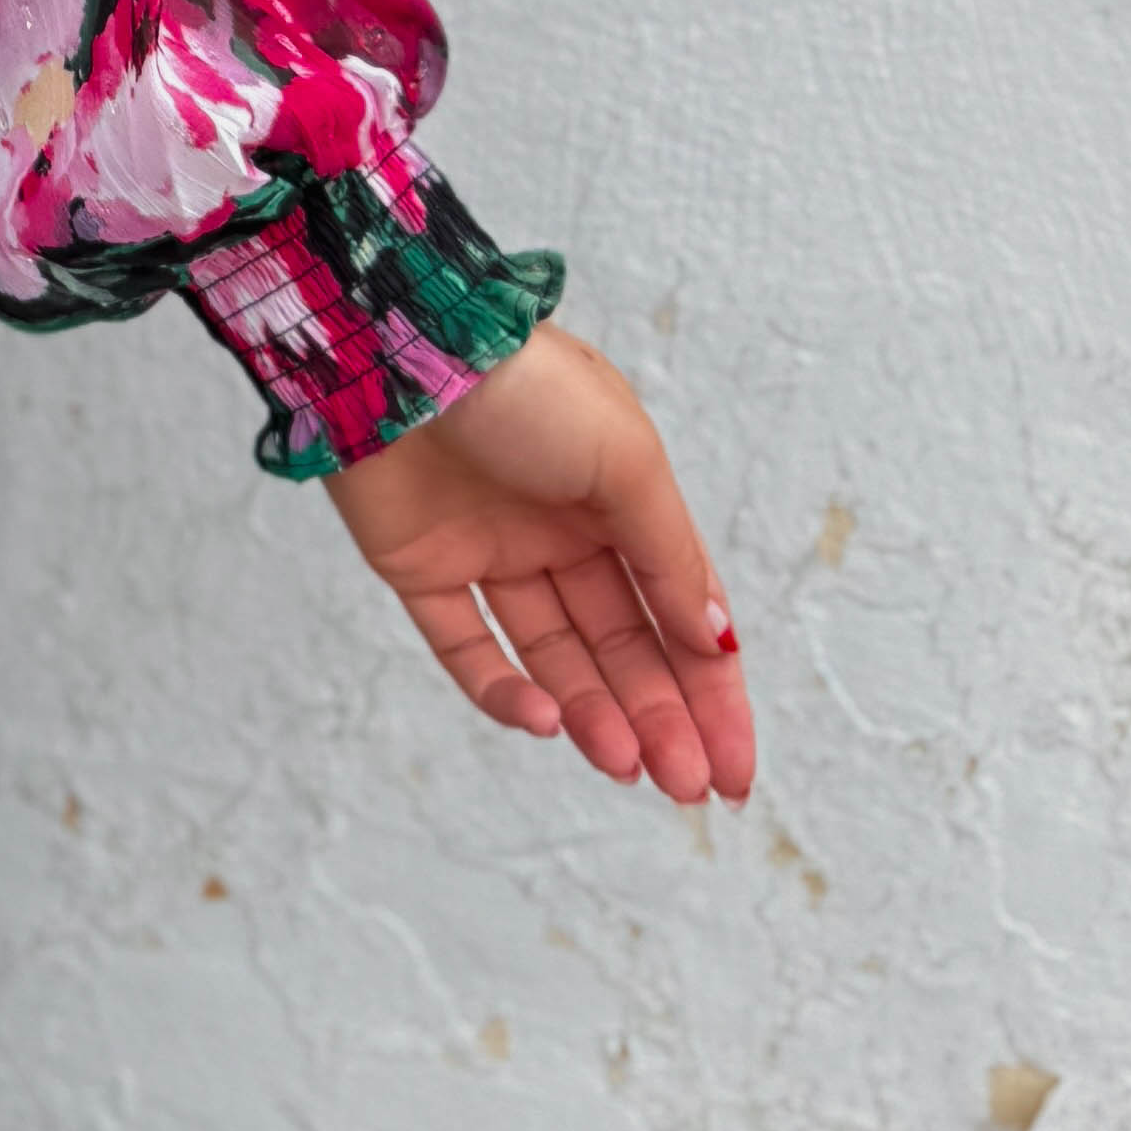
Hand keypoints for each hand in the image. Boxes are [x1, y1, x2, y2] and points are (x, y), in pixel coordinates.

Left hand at [323, 324, 755, 804]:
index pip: (679, 613)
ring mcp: (488, 550)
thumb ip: (671, 556)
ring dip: (594, 714)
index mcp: (619, 499)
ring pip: (553, 656)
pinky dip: (503, 691)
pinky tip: (545, 720)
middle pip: (621, 646)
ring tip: (626, 765)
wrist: (395, 343)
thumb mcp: (627, 462)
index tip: (736, 769)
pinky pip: (467, 646)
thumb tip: (719, 639)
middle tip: (688, 786)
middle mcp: (557, 529)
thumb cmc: (525, 386)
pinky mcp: (419, 567)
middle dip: (661, 718)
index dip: (712, 691)